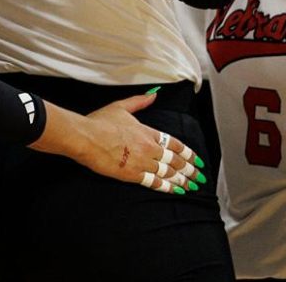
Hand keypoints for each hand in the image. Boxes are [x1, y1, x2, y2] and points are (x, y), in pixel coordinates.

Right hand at [73, 93, 203, 193]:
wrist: (86, 137)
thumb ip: (139, 101)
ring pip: (168, 173)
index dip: (188, 153)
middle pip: (175, 161)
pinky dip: (167, 187)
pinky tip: (176, 190)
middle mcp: (149, 148)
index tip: (197, 160)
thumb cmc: (100, 121)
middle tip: (200, 177)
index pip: (175, 144)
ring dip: (182, 180)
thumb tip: (154, 95)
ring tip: (192, 185)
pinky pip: (155, 182)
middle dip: (190, 169)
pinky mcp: (132, 175)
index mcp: (148, 132)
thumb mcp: (121, 107)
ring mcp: (142, 162)